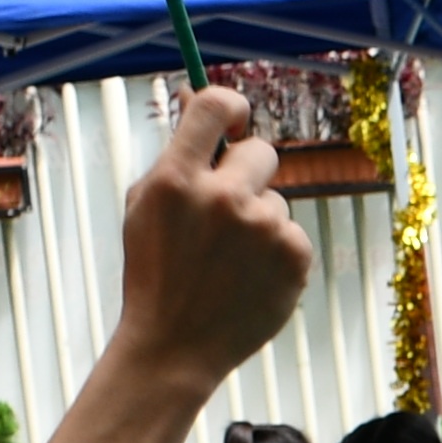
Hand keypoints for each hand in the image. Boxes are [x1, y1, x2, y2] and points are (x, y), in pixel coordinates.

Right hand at [112, 85, 308, 381]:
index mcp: (175, 179)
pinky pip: (291, 234)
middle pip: (261, 151)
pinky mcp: (295, 256)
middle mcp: (223, 197)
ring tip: (228, 263)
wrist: (174, 346)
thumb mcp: (146, 206)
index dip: (230, 106)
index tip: (233, 121)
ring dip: (258, 222)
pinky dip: (275, 253)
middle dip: (248, 173)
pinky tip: (248, 279)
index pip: (215, 105)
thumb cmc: (155, 272)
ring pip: (275, 201)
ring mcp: (264, 228)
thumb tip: (195, 96)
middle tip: (227, 210)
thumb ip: (176, 154)